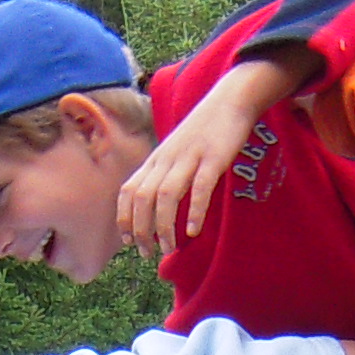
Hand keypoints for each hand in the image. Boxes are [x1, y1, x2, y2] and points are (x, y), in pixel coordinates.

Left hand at [117, 50, 311, 259]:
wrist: (230, 100)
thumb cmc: (204, 132)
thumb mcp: (177, 153)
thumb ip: (167, 176)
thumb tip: (160, 209)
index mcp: (156, 159)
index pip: (129, 190)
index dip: (125, 218)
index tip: (129, 241)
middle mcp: (167, 159)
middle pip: (143, 197)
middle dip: (141, 229)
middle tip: (148, 253)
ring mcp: (189, 157)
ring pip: (166, 195)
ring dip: (164, 226)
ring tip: (169, 248)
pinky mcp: (213, 157)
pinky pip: (199, 187)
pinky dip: (194, 211)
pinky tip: (193, 231)